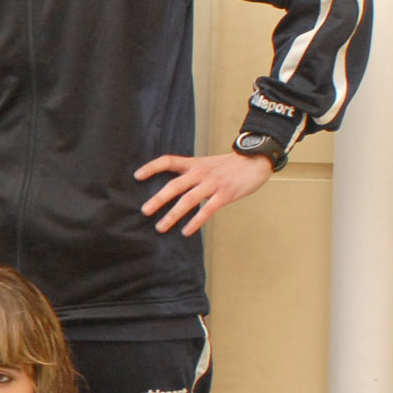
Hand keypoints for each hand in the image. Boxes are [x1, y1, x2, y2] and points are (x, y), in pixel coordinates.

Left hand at [135, 150, 273, 234]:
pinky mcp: (225, 194)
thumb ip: (190, 174)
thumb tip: (172, 188)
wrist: (255, 161)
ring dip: (173, 215)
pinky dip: (195, 221)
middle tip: (144, 211)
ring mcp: (213, 184)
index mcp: (194, 164)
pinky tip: (186, 231)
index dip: (152, 167)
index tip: (137, 176)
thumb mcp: (206, 164)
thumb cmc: (228, 166)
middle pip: (175, 185)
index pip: (169, 161)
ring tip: (160, 227)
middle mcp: (201, 173)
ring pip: (188, 200)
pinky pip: (207, 210)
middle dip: (158, 199)